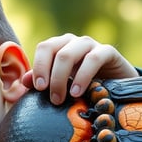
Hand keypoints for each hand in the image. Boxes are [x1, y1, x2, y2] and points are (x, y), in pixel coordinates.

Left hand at [22, 34, 138, 104]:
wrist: (116, 87)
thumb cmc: (82, 88)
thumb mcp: (61, 86)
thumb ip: (42, 83)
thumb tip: (24, 81)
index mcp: (58, 48)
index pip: (44, 48)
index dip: (38, 66)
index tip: (38, 87)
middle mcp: (72, 43)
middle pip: (54, 50)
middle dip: (50, 76)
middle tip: (52, 99)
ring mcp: (90, 45)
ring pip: (69, 53)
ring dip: (62, 77)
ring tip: (63, 99)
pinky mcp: (108, 51)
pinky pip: (94, 58)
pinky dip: (83, 76)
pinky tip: (78, 93)